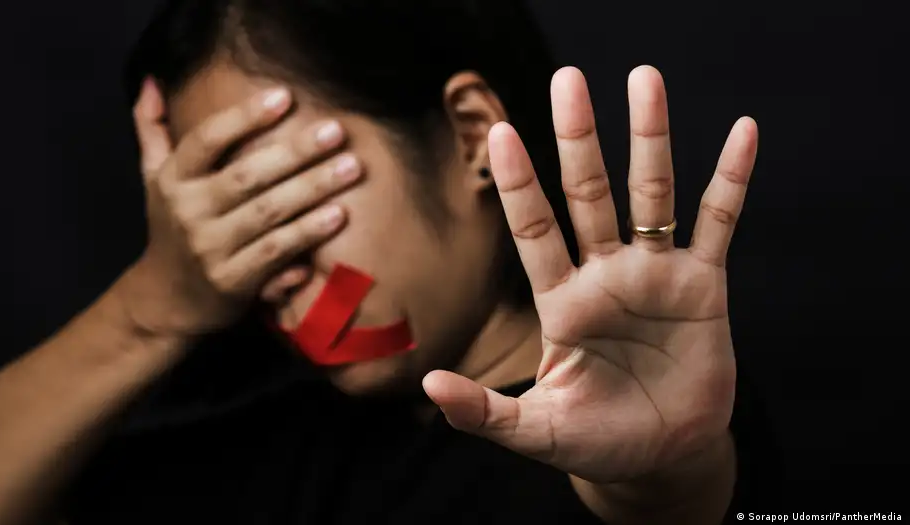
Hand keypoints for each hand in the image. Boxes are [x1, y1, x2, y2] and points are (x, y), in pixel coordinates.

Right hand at [126, 78, 361, 336]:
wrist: (164, 301)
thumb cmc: (172, 229)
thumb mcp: (152, 178)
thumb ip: (152, 129)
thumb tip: (152, 82)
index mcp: (172, 180)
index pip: (207, 140)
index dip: (244, 117)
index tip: (285, 96)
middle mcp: (188, 212)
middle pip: (247, 176)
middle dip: (295, 152)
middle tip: (337, 131)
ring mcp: (209, 249)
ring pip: (268, 214)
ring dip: (312, 189)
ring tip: (351, 168)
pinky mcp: (232, 282)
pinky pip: (275, 252)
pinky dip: (307, 234)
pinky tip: (338, 216)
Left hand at [424, 66, 757, 482]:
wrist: (661, 459)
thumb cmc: (595, 442)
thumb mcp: (536, 430)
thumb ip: (484, 410)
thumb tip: (429, 386)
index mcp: (561, 302)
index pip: (533, 230)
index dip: (518, 183)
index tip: (499, 132)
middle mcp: (605, 276)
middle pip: (589, 194)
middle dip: (579, 139)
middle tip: (568, 79)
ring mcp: (654, 275)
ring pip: (650, 193)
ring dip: (649, 137)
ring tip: (645, 78)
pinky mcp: (704, 286)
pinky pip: (718, 222)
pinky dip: (730, 179)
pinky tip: (741, 132)